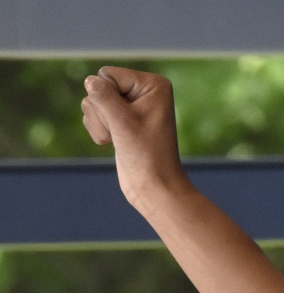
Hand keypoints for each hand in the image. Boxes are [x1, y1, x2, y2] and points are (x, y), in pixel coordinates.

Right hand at [80, 67, 189, 210]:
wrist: (153, 186)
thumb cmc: (144, 155)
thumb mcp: (121, 121)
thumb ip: (102, 95)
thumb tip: (90, 80)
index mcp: (153, 85)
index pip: (107, 75)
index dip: (108, 98)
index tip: (128, 121)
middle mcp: (144, 91)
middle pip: (99, 86)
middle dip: (102, 111)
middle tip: (122, 132)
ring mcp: (131, 105)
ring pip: (93, 100)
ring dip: (99, 122)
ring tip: (118, 138)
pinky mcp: (121, 119)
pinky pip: (93, 113)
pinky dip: (98, 129)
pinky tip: (113, 142)